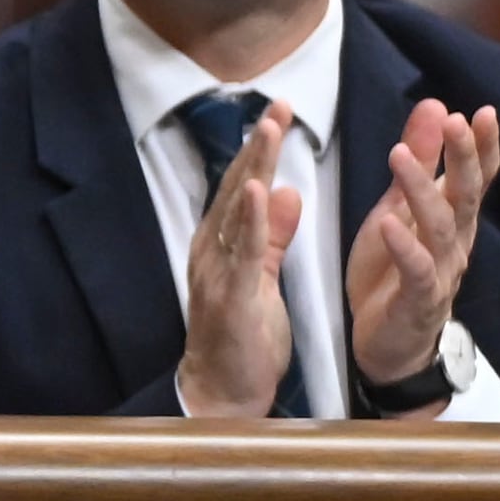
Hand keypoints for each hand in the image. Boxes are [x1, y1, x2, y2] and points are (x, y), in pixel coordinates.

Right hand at [170, 102, 298, 417]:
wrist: (222, 396)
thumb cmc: (243, 340)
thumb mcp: (262, 279)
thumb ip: (273, 236)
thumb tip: (286, 191)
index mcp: (222, 247)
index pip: (243, 188)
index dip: (260, 149)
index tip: (280, 110)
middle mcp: (212, 252)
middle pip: (237, 189)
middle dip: (257, 145)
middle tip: (278, 104)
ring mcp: (217, 273)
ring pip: (237, 212)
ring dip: (253, 169)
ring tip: (268, 130)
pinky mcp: (230, 298)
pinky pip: (243, 254)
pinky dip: (252, 221)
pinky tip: (263, 190)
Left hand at [342, 97, 497, 395]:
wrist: (387, 346)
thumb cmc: (393, 272)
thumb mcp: (398, 208)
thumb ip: (419, 163)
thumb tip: (437, 106)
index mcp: (452, 219)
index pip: (476, 178)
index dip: (483, 147)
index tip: (485, 111)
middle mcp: (455, 243)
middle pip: (466, 195)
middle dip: (464, 158)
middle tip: (456, 122)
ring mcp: (441, 273)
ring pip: (439, 227)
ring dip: (421, 189)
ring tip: (399, 156)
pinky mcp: (419, 302)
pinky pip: (416, 272)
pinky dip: (404, 247)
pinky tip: (389, 224)